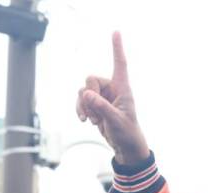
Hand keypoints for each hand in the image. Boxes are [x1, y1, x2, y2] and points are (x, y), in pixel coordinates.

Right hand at [76, 32, 149, 164]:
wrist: (125, 145)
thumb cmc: (127, 132)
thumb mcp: (116, 121)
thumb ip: (102, 107)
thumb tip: (87, 95)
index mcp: (123, 88)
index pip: (120, 64)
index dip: (117, 48)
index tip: (116, 32)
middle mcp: (112, 89)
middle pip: (90, 79)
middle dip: (88, 96)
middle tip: (95, 114)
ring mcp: (102, 96)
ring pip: (83, 91)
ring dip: (83, 106)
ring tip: (92, 120)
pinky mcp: (95, 104)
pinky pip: (80, 100)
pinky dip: (80, 109)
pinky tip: (85, 120)